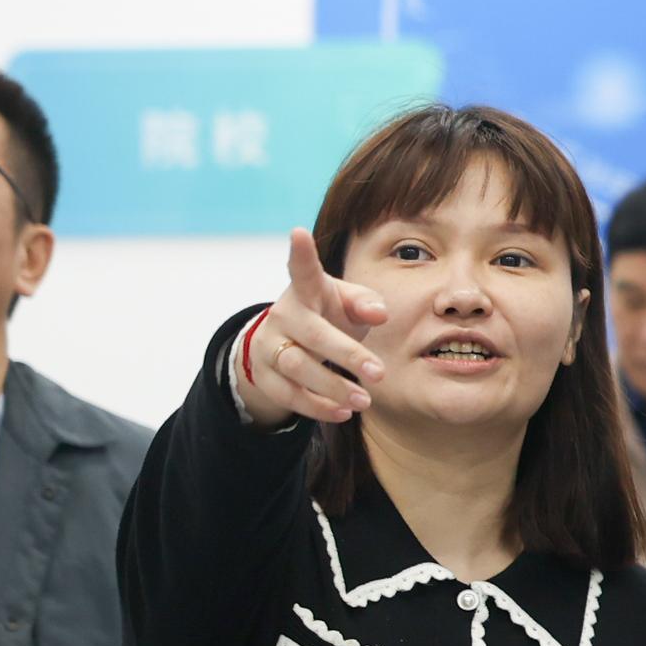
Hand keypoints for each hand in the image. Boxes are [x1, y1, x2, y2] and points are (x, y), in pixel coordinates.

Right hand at [238, 228, 388, 426]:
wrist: (286, 342)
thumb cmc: (328, 314)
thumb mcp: (347, 303)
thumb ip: (365, 302)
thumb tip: (380, 313)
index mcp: (306, 290)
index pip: (302, 270)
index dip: (300, 253)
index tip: (298, 232)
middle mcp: (284, 315)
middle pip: (313, 336)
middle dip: (347, 355)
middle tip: (379, 374)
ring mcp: (270, 345)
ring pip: (298, 369)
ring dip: (333, 387)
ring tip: (364, 400)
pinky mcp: (264, 375)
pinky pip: (288, 395)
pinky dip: (316, 407)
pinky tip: (342, 412)